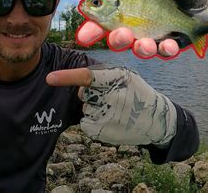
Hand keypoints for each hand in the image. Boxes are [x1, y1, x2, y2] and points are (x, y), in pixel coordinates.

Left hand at [46, 66, 176, 145]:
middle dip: (91, 95)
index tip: (50, 78)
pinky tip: (111, 122)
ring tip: (116, 112)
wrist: (157, 120)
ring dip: (95, 109)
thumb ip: (102, 77)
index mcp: (117, 77)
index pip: (87, 76)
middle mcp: (112, 96)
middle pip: (83, 93)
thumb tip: (80, 83)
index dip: (67, 77)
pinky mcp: (103, 131)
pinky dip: (93, 122)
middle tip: (112, 99)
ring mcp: (107, 115)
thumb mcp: (125, 77)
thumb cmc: (136, 94)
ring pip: (85, 109)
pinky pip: (86, 122)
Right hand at [77, 0, 207, 58]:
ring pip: (138, 49)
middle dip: (115, 40)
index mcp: (127, 7)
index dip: (92, 29)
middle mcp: (137, 22)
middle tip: (120, 34)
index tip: (84, 37)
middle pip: (117, 38)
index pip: (103, 20)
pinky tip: (168, 41)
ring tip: (145, 42)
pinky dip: (164, 49)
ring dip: (139, 48)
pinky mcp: (170, 43)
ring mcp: (153, 34)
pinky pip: (162, 52)